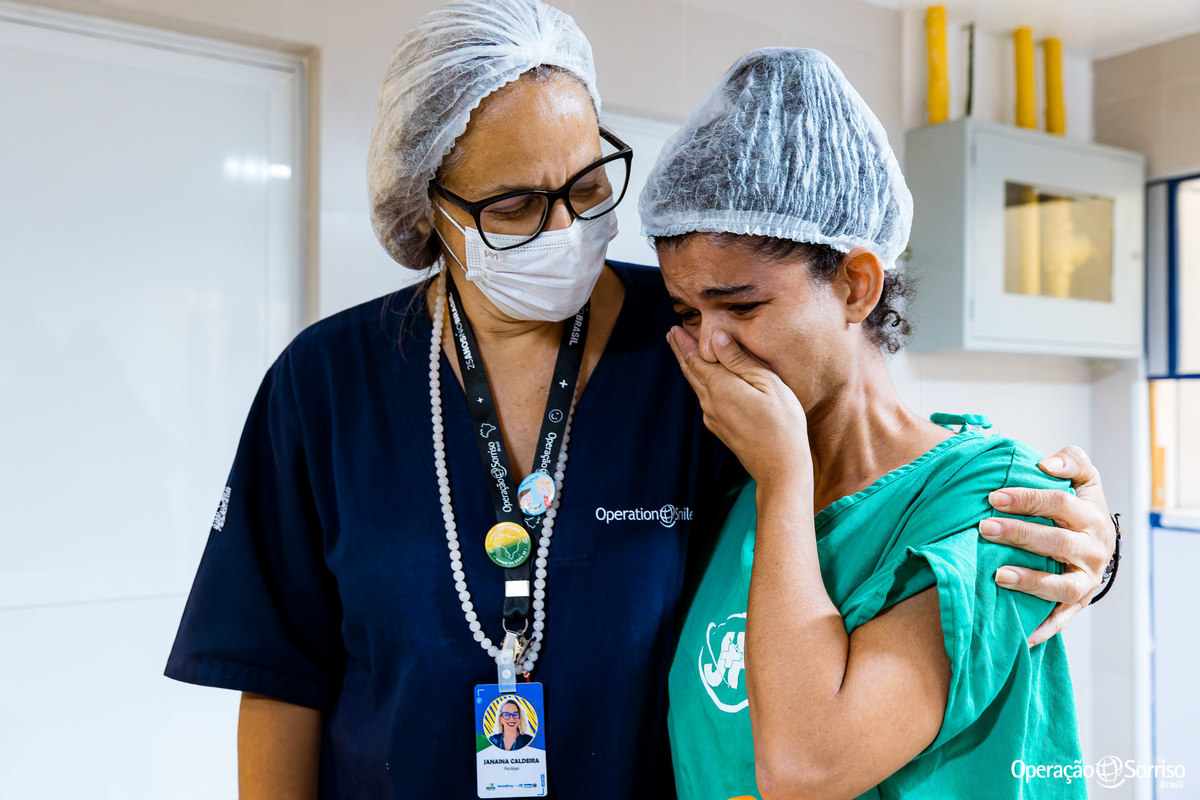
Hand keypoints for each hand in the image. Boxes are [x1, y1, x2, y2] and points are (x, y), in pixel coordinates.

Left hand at [666, 326, 809, 487]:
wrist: (780, 468)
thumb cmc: (782, 423)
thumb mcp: (767, 383)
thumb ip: (739, 360)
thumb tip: (715, 337)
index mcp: (720, 387)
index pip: (695, 359)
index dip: (684, 343)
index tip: (674, 330)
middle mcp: (710, 403)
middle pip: (691, 372)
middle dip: (681, 353)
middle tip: (672, 336)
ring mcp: (714, 418)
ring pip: (697, 387)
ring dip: (690, 368)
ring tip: (685, 355)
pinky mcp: (721, 429)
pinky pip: (705, 400)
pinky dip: (701, 384)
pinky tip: (705, 383)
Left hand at [978, 446, 1114, 645]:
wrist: (1098, 546)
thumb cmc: (1080, 509)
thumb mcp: (1084, 480)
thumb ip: (1072, 462)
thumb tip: (1047, 463)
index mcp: (1092, 517)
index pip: (1060, 503)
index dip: (1027, 498)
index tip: (994, 497)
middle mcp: (1094, 550)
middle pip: (1057, 542)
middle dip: (1020, 534)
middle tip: (984, 527)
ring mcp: (1087, 580)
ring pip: (1062, 585)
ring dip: (1029, 580)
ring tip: (997, 575)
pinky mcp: (1078, 605)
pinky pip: (1061, 619)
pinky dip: (1043, 628)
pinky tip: (1020, 634)